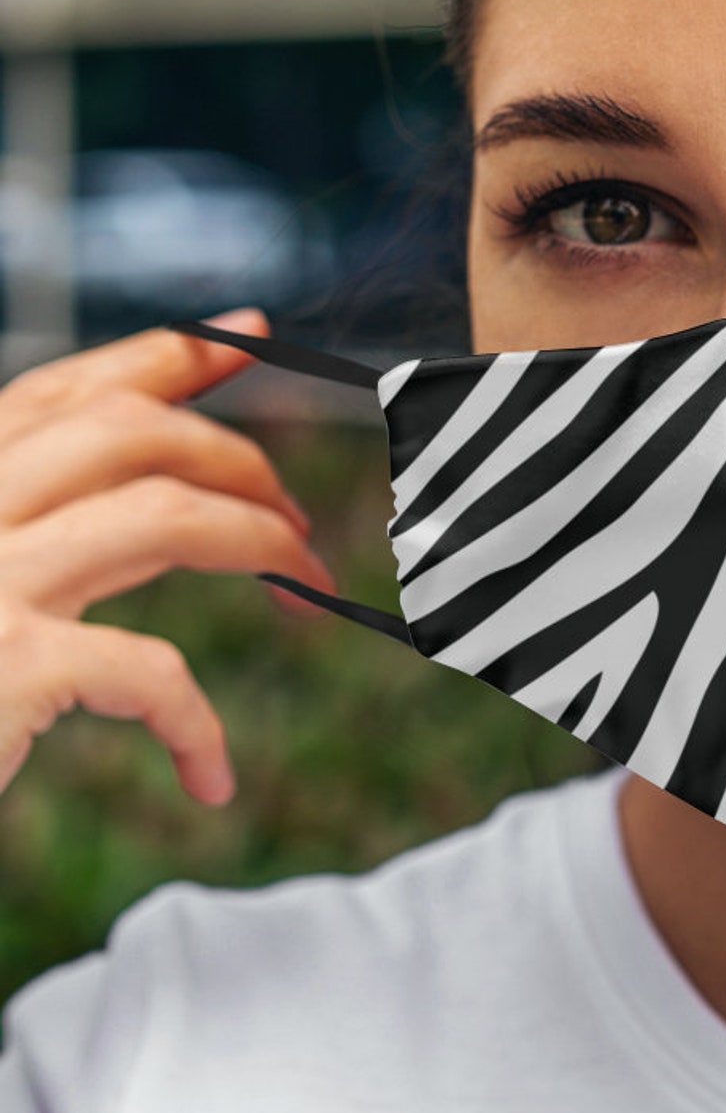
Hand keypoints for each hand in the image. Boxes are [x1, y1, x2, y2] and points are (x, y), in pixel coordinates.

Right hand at [0, 307, 338, 806]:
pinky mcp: (6, 667)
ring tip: (309, 591)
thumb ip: (48, 529)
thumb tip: (174, 491)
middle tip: (299, 519)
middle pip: (129, 431)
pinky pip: (146, 671)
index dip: (167, 358)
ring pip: (161, 515)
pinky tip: (211, 777)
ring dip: (260, 541)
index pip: (63, 392)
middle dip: (238, 457)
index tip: (253, 335)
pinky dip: (196, 724)